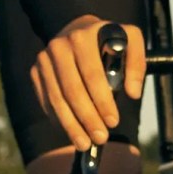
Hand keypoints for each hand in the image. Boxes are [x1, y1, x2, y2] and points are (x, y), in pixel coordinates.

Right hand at [32, 14, 147, 152]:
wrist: (76, 30)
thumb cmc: (108, 41)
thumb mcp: (130, 40)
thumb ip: (136, 64)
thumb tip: (133, 93)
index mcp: (83, 37)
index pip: (92, 75)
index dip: (102, 101)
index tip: (113, 122)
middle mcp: (59, 46)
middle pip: (73, 90)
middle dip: (87, 118)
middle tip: (100, 138)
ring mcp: (44, 60)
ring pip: (57, 99)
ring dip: (71, 125)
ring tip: (85, 143)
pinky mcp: (35, 72)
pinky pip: (46, 101)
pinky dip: (59, 119)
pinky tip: (72, 131)